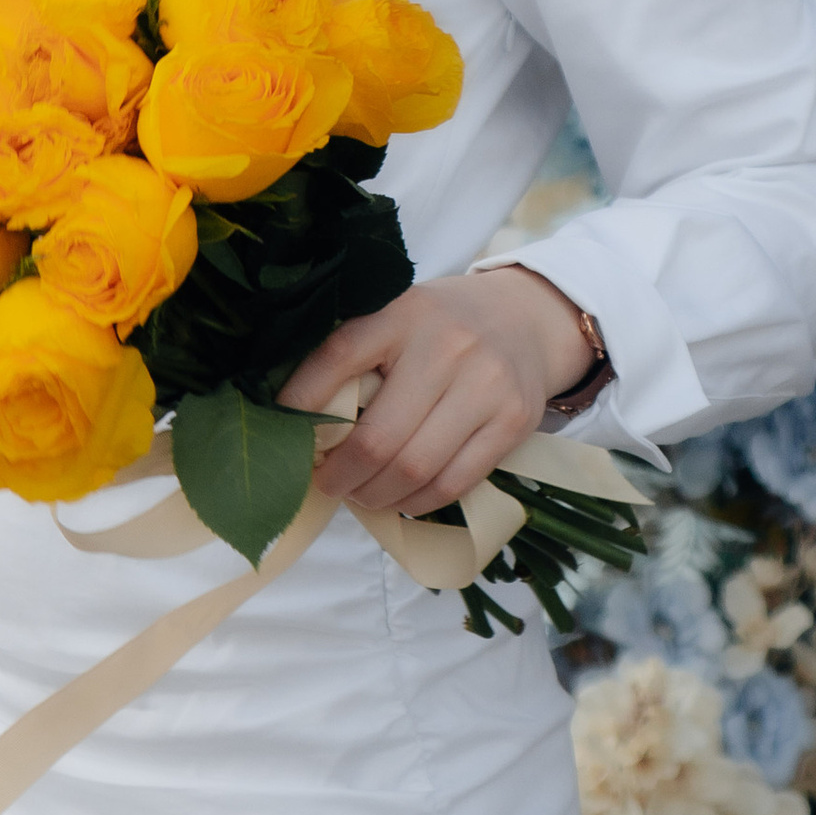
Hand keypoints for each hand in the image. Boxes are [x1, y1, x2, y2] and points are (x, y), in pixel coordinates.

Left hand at [279, 268, 595, 517]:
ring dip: (377, 495)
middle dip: (342, 475)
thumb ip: (359, 356)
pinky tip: (402, 495)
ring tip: (362, 494)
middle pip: (379, 437)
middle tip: (328, 483)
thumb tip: (300, 420)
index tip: (287, 437)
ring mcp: (486, 385)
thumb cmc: (444, 325)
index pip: (340, 357)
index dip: (303, 403)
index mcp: (404, 314)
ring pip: (416, 468)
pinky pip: (454, 482)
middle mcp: (447, 345)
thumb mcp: (399, 317)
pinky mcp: (513, 421)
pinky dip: (418, 500)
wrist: (528, 318)